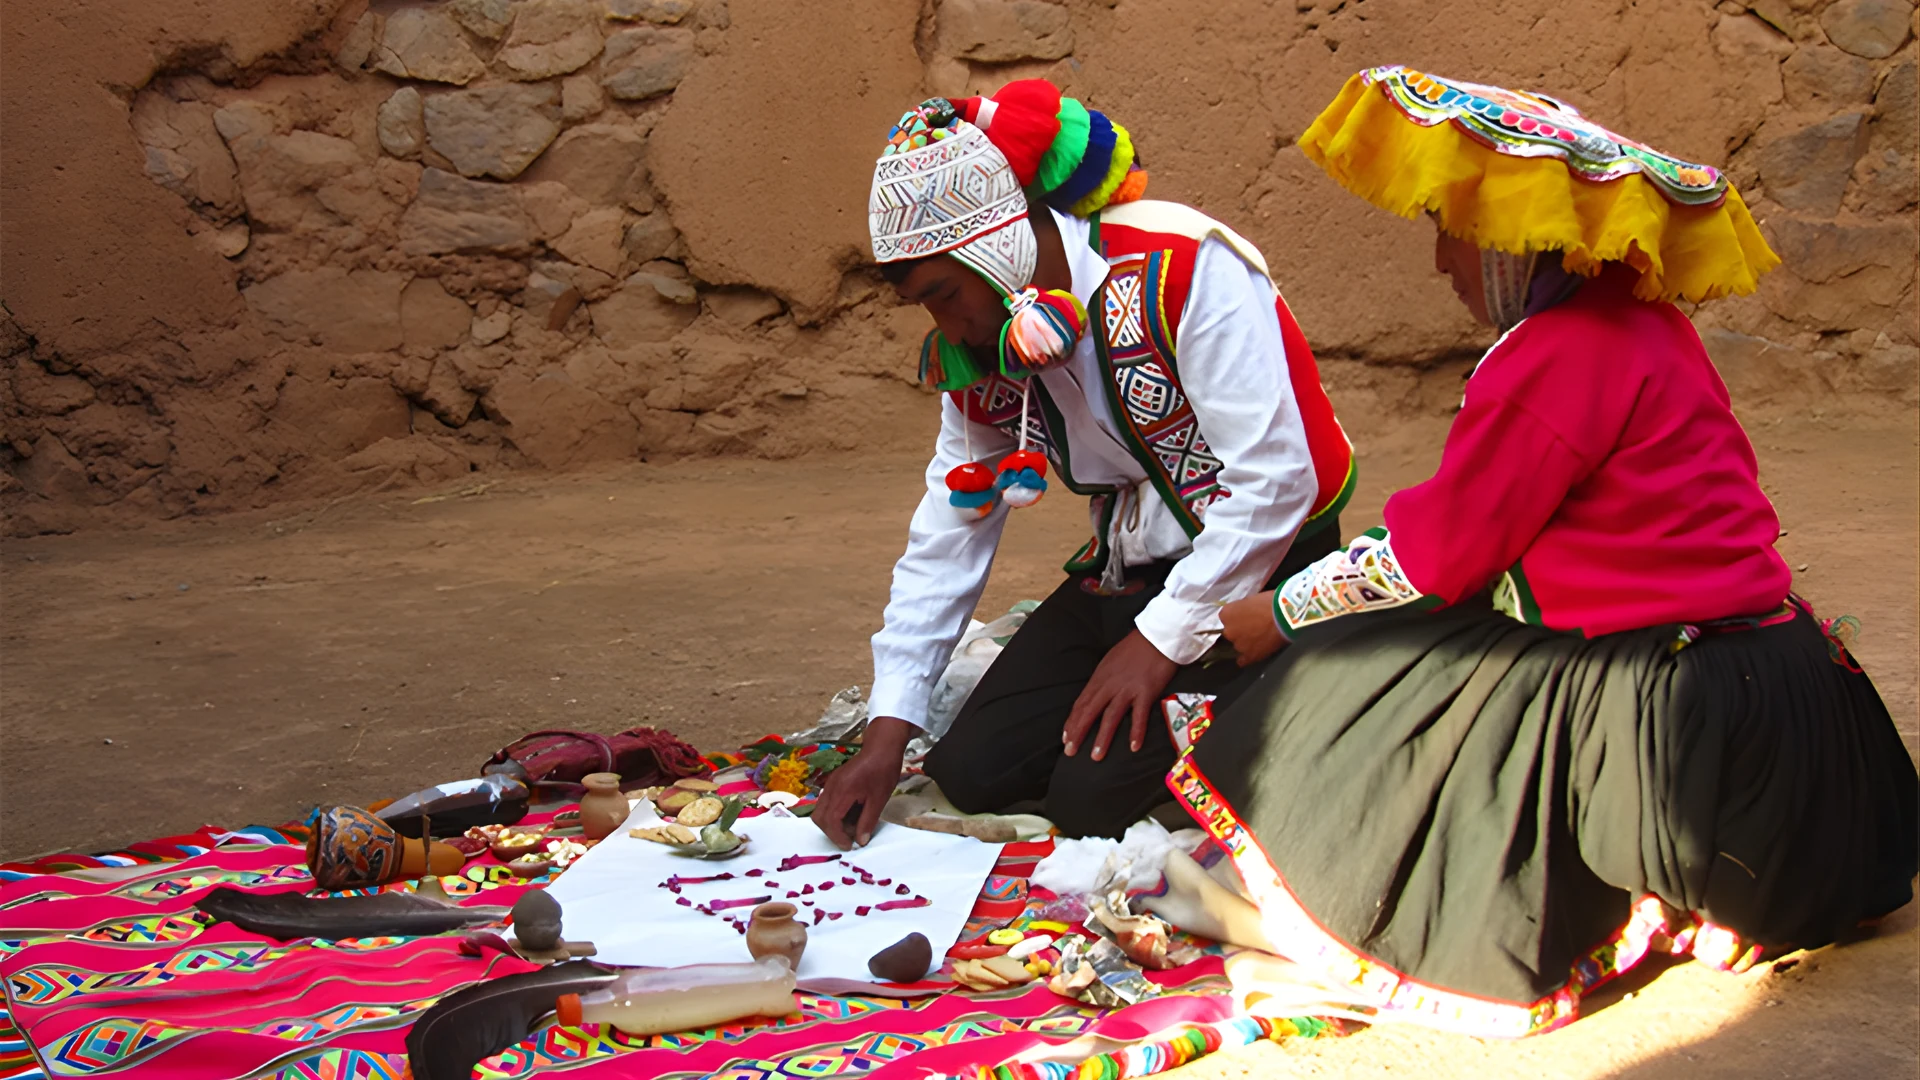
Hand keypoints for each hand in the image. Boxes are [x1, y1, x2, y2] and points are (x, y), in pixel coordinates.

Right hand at [813, 716, 911, 848]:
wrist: (881, 748)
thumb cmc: (883, 771)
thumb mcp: (879, 800)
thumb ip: (867, 821)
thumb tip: (860, 841)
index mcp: (842, 791)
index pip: (831, 821)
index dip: (838, 837)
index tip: (849, 846)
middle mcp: (831, 787)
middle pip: (819, 817)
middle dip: (831, 832)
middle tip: (849, 838)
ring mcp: (830, 783)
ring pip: (820, 810)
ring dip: (832, 823)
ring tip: (852, 827)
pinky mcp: (833, 782)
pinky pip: (826, 802)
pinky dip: (834, 813)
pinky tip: (851, 814)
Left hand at [1063, 630, 1178, 760]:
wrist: (1157, 636)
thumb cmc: (1135, 647)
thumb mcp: (1110, 661)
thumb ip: (1103, 679)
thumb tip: (1095, 695)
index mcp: (1100, 677)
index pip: (1081, 703)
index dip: (1072, 722)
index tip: (1065, 738)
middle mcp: (1110, 685)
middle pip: (1089, 712)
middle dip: (1078, 733)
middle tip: (1070, 752)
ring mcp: (1127, 689)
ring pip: (1110, 716)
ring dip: (1102, 737)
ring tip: (1096, 756)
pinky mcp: (1145, 692)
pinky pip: (1139, 715)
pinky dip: (1136, 732)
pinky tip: (1133, 747)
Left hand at [1219, 591, 1286, 666]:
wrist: (1285, 616)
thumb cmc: (1269, 602)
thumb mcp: (1250, 600)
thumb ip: (1242, 609)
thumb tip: (1244, 613)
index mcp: (1226, 614)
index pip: (1227, 617)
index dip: (1237, 617)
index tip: (1246, 617)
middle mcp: (1228, 631)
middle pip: (1231, 632)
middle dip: (1240, 630)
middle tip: (1254, 627)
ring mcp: (1238, 645)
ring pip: (1238, 645)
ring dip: (1246, 643)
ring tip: (1260, 639)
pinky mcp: (1249, 656)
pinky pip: (1243, 660)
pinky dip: (1247, 657)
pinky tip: (1255, 653)